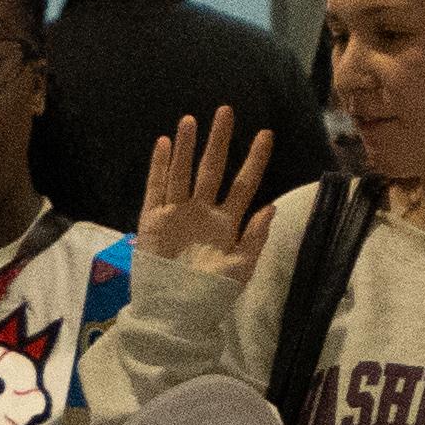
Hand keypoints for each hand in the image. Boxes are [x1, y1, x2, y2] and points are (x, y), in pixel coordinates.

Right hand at [139, 110, 279, 299]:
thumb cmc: (210, 294)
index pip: (243, 184)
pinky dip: (160, 166)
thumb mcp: (240, 268)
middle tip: (226, 111)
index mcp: (227, 222)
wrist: (175, 312)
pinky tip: (165, 144)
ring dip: (187, 147)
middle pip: (212, 169)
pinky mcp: (153, 219)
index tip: (266, 134)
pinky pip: (156, 188)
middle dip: (219, 141)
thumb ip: (255, 238)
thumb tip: (271, 206)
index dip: (255, 160)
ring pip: (182, 172)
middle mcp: (202, 211)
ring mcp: (177, 213)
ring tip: (191, 120)